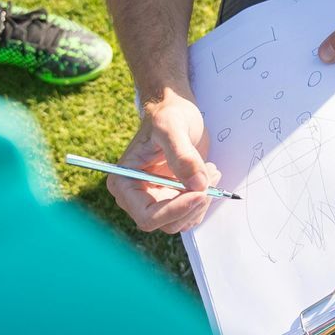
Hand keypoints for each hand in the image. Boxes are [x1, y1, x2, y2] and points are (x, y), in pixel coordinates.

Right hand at [109, 91, 221, 234]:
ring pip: (182, 221)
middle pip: (167, 223)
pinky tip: (208, 175)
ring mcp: (156, 200)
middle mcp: (136, 197)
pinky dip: (205, 199)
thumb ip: (182, 155)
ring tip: (210, 170)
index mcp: (124, 183)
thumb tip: (197, 185)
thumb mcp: (171, 127)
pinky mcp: (173, 199)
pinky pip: (191, 214)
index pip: (147, 216)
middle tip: (210, 177)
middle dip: (192, 205)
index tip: (200, 193)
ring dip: (202, 202)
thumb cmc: (167, 115)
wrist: (175, 112)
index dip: (175, 210)